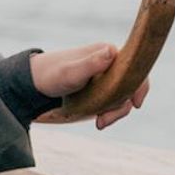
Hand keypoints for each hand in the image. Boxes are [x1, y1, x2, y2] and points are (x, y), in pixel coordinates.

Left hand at [29, 42, 148, 129]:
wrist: (35, 84)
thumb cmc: (52, 75)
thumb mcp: (71, 72)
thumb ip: (90, 64)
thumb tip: (112, 51)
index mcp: (107, 52)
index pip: (134, 68)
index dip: (139, 86)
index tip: (136, 104)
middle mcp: (109, 62)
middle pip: (130, 85)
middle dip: (122, 105)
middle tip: (103, 121)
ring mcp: (106, 76)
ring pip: (122, 96)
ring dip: (115, 111)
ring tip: (100, 123)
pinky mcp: (100, 89)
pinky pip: (113, 101)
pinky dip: (110, 111)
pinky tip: (99, 120)